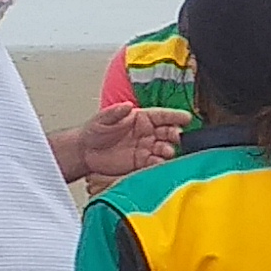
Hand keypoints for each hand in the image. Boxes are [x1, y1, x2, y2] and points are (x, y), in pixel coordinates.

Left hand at [57, 102, 184, 181]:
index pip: (162, 115)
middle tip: (178, 137)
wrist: (84, 152)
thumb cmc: (94, 132)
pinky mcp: (141, 163)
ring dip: (168, 150)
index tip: (186, 117)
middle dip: (175, 134)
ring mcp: (146, 148)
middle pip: (167, 132)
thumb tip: (127, 106)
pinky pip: (154, 163)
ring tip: (167, 152)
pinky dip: (159, 164)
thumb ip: (115, 112)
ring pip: (164, 148)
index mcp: (141, 118)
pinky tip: (160, 164)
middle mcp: (147, 133)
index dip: (175, 116)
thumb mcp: (103, 119)